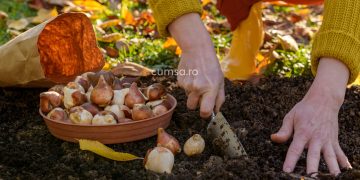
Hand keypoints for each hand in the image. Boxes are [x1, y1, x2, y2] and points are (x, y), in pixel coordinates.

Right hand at [168, 13, 224, 117]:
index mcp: (211, 88)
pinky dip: (187, 85)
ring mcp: (187, 85)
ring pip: (188, 98)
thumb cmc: (211, 65)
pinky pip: (184, 90)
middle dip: (196, 104)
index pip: (205, 111)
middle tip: (201, 94)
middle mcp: (198, 88)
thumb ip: (220, 98)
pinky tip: (192, 75)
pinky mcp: (180, 81)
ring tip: (197, 81)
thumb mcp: (220, 81)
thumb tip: (216, 112)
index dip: (205, 114)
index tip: (206, 112)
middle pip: (192, 107)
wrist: (197, 49)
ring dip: (192, 94)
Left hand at [271, 57, 351, 174]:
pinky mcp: (334, 141)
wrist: (324, 100)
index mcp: (303, 133)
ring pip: (330, 157)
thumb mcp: (291, 117)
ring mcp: (327, 140)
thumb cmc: (305, 109)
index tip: (287, 171)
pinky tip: (347, 171)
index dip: (290, 161)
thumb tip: (273, 138)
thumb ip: (284, 130)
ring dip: (332, 168)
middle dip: (312, 169)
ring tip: (333, 178)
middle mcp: (316, 138)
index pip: (295, 149)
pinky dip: (343, 162)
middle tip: (310, 178)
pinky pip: (339, 153)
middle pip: (314, 156)